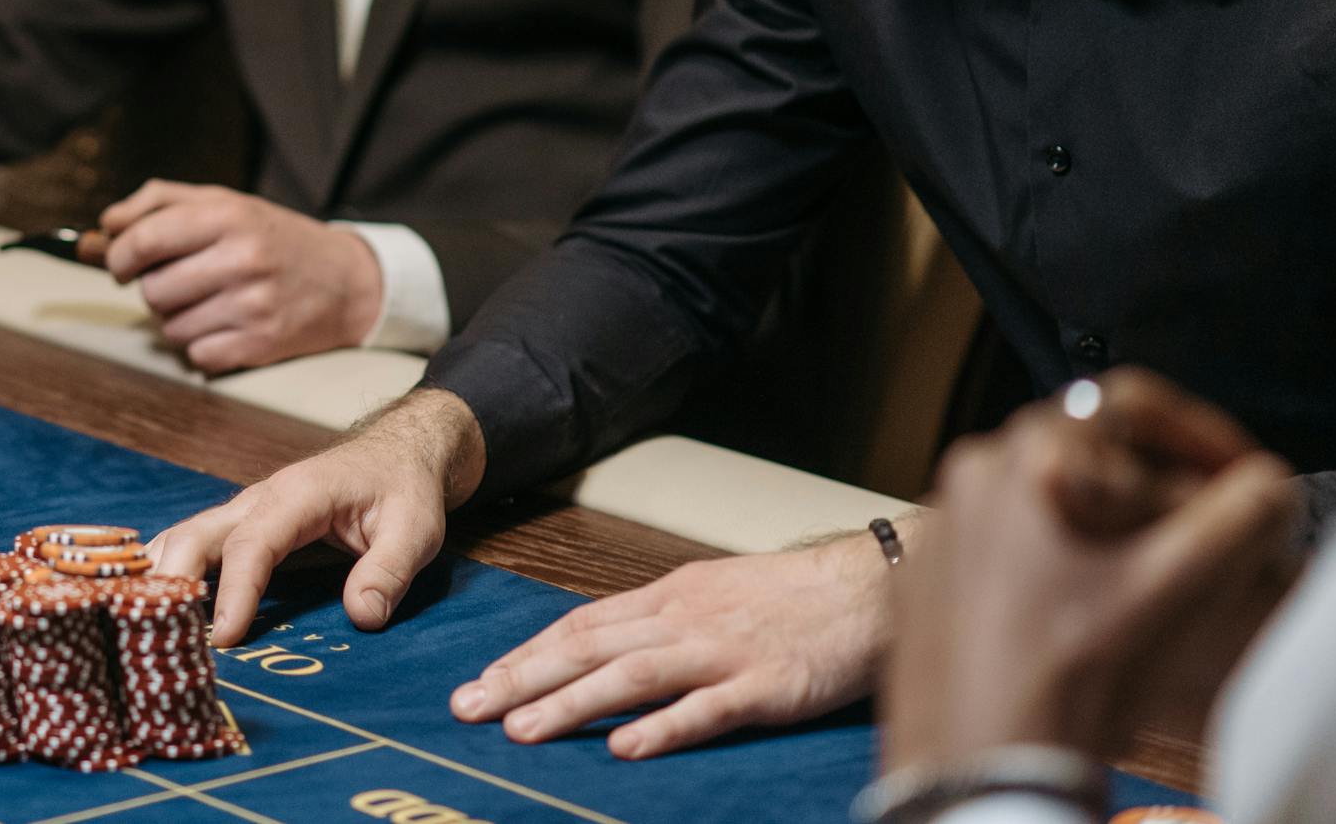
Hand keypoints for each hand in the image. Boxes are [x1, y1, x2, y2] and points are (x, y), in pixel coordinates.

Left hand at [97, 181, 383, 371]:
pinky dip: (202, 346)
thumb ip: (158, 203)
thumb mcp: (223, 202)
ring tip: (207, 302)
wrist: (346, 280)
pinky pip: (197, 356)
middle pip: (153, 290)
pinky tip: (225, 325)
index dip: (119, 256)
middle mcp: (243, 258)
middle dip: (154, 288)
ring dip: (178, 319)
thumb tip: (105, 225)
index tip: (121, 264)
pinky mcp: (262, 344)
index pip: (145, 240)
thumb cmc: (271, 237)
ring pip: (171, 328)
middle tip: (180, 281)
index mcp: (228, 216)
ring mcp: (254, 305)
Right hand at [152, 389, 484, 642]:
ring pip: (185, 537)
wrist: (396, 453)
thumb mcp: (415, 530)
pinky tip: (150, 603)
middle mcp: (260, 499)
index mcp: (298, 495)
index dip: (235, 590)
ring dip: (159, 576)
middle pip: (197, 534)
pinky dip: (168, 570)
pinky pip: (195, 545)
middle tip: (154, 636)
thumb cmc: (403, 490)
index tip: (224, 638)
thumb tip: (361, 617)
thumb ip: (389, 571)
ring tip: (135, 623)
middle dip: (170, 581)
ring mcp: (246, 511)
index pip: (254, 543)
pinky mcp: (243, 525)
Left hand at [450, 532, 893, 759]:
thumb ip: (657, 621)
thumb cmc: (788, 597)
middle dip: (522, 678)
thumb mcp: (709, 593)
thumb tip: (601, 645)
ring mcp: (721, 653)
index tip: (481, 679)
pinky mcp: (764, 687)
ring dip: (570, 703)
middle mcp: (682, 620)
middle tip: (469, 706)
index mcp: (667, 597)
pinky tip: (623, 747)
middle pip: (588, 648)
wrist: (866, 589)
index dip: (526, 654)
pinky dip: (661, 728)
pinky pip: (705, 709)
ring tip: (520, 730)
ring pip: (630, 676)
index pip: (579, 625)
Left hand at [884, 370, 1299, 769]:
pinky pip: (1006, 543)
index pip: (1132, 406)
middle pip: (1090, 453)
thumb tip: (1256, 485)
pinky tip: (1083, 614)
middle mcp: (971, 472)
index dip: (1202, 439)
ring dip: (1106, 528)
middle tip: (1199, 541)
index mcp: (1028, 454)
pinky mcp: (929, 572)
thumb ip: (1235, 516)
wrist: (979, 759)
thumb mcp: (1178, 586)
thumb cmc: (1068, 674)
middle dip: (1156, 490)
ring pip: (1047, 498)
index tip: (1236, 481)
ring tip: (1143, 586)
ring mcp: (942, 522)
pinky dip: (1054, 562)